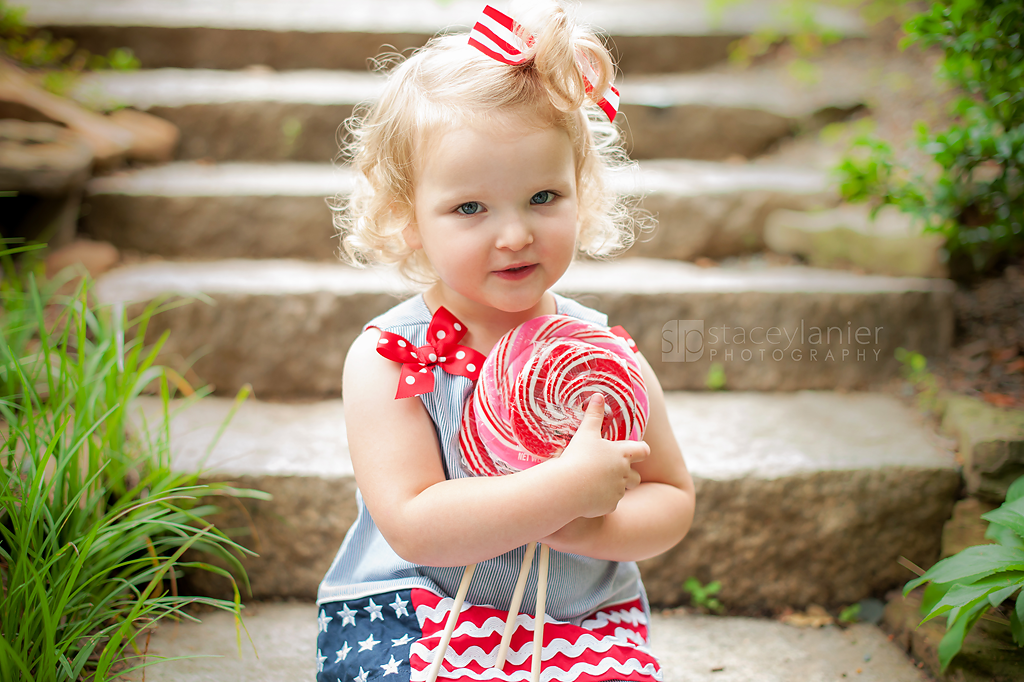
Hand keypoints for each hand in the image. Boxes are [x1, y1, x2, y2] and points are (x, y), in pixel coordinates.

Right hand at [550, 392, 648, 518]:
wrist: (568, 486)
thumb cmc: (578, 456)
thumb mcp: (585, 433)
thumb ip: (594, 415)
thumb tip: (598, 395)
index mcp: (622, 454)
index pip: (643, 451)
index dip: (641, 450)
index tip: (636, 450)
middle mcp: (624, 473)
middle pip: (636, 476)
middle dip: (628, 474)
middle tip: (612, 470)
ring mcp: (618, 491)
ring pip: (622, 491)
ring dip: (613, 487)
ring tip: (596, 483)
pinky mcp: (609, 506)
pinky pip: (609, 504)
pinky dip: (602, 501)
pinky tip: (588, 497)